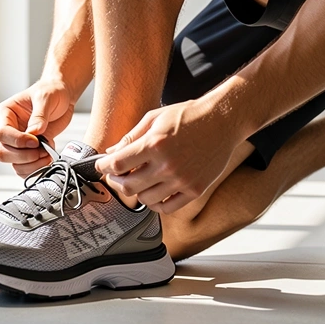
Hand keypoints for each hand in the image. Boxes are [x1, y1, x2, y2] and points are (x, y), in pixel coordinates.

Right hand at [0, 78, 75, 177]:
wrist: (62, 98)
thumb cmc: (51, 92)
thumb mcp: (46, 97)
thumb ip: (40, 115)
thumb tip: (34, 133)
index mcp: (4, 113)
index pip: (1, 133)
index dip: (18, 141)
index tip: (36, 141)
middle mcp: (6, 129)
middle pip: (2, 152)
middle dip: (24, 156)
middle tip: (42, 150)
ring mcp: (15, 143)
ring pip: (13, 164)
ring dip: (32, 164)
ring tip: (47, 154)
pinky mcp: (25, 152)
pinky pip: (23, 169)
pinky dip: (36, 169)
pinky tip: (47, 158)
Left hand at [93, 99, 234, 213]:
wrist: (223, 121)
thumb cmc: (188, 116)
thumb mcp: (154, 118)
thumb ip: (131, 137)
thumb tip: (111, 153)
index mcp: (154, 144)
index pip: (118, 165)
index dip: (104, 166)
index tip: (102, 165)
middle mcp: (167, 165)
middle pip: (128, 186)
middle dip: (116, 181)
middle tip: (116, 175)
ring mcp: (182, 180)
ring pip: (146, 200)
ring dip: (136, 192)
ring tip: (137, 181)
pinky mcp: (195, 190)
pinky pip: (167, 208)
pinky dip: (156, 203)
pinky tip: (154, 191)